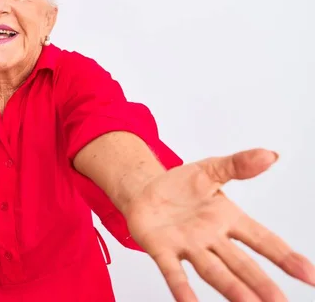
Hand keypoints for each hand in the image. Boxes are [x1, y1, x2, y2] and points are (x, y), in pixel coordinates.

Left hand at [125, 148, 314, 301]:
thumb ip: (238, 165)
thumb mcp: (210, 169)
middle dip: (261, 283)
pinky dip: (182, 288)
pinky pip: (173, 272)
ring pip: (213, 271)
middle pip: (241, 263)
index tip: (309, 276)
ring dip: (231, 289)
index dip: (285, 256)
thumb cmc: (180, 185)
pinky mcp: (161, 249)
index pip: (262, 239)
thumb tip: (270, 154)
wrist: (144, 190)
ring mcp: (187, 246)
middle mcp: (211, 238)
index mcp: (227, 219)